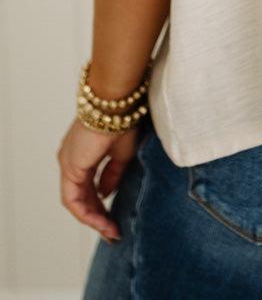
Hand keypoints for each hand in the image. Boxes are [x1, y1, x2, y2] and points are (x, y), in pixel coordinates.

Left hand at [57, 117, 142, 241]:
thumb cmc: (123, 119)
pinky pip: (73, 198)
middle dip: (97, 216)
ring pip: (75, 200)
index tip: (115, 219)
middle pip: (80, 196)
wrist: (116, 102)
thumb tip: (106, 194)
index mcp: (83, 154)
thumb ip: (113, 175)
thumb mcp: (122, 153)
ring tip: (109, 230)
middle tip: (112, 231)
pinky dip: (85, 212)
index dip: (101, 206)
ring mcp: (68, 163)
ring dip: (92, 218)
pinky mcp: (69, 166)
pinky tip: (101, 220)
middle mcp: (71, 159)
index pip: (88, 187)